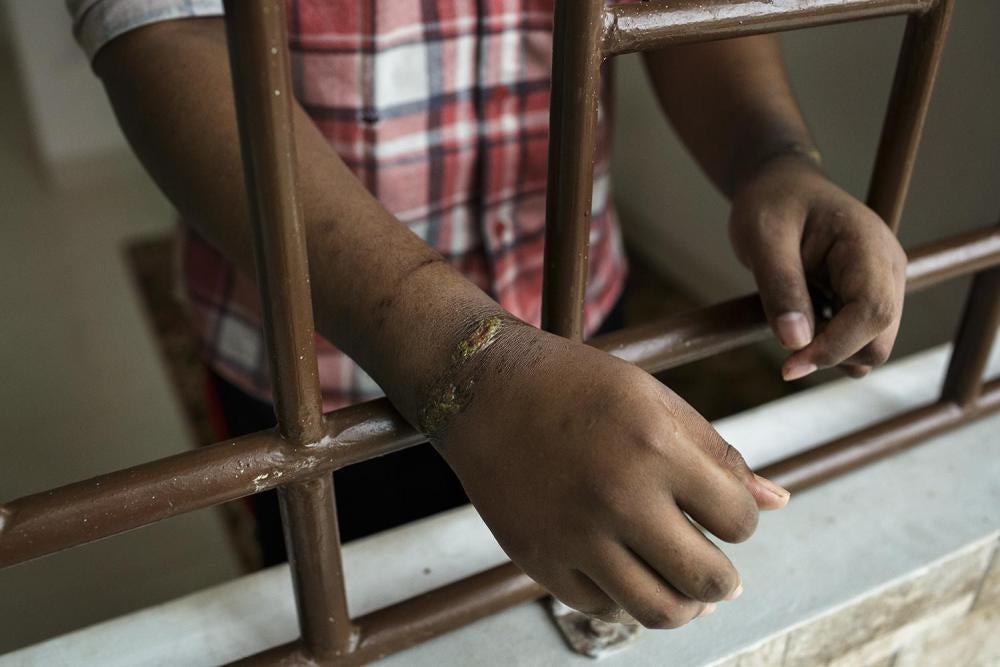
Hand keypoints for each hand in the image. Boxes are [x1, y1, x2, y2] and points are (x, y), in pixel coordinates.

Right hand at [433, 326, 789, 627]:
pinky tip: (623, 570)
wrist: (484, 389)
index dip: (739, 519)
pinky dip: (621, 596)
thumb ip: (717, 454)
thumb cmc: (578, 387)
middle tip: (716, 571)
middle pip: (707, 581)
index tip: (720, 511)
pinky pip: (600, 605)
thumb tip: (778, 502)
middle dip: (723, 581)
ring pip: (657, 611)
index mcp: (658, 448)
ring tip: (683, 590)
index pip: (739, 521)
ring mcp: (574, 534)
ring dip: (683, 606)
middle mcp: (619, 497)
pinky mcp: (538, 558)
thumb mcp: (655, 400)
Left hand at [728, 154, 906, 379]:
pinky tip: (802, 319)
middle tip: (784, 334)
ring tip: (792, 318)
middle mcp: (887, 270)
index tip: (790, 364)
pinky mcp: (868, 299)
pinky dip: (829, 345)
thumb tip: (794, 343)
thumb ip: (779, 287)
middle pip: (878, 341)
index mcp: (869, 247)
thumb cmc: (771, 203)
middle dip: (831, 353)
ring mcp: (883, 286)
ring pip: (871, 348)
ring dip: (830, 352)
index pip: (873, 312)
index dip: (834, 347)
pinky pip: (857, 341)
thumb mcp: (762, 237)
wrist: (780, 187)